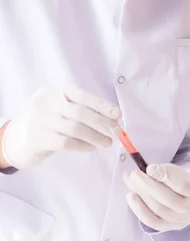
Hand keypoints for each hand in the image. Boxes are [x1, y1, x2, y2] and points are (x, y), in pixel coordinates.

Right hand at [2, 86, 121, 168]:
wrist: (20, 138)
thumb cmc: (50, 122)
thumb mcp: (62, 109)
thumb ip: (84, 111)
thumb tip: (113, 120)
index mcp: (54, 92)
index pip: (83, 96)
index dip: (102, 106)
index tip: (118, 115)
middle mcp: (45, 103)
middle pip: (81, 113)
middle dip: (102, 123)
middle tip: (116, 132)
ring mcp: (40, 120)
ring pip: (75, 129)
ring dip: (96, 137)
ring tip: (107, 143)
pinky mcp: (39, 138)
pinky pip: (67, 143)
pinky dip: (83, 146)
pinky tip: (92, 148)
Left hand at [123, 163, 189, 231]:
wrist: (187, 200)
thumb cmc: (181, 183)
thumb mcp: (178, 172)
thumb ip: (166, 171)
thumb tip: (150, 171)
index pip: (182, 185)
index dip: (164, 176)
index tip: (149, 168)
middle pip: (168, 199)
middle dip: (147, 185)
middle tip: (133, 174)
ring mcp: (181, 221)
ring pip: (158, 209)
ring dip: (141, 194)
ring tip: (130, 181)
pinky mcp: (169, 227)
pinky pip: (152, 221)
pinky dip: (139, 209)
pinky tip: (131, 197)